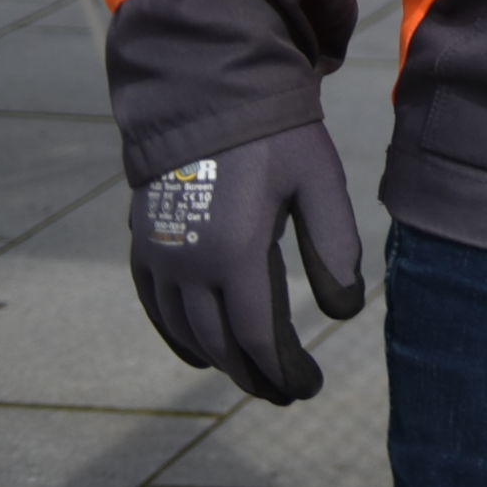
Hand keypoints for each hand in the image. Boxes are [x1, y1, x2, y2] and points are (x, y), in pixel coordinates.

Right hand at [128, 121, 365, 404]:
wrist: (206, 92)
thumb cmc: (274, 136)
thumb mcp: (318, 183)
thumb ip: (333, 247)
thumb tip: (342, 314)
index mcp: (234, 254)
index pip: (257, 338)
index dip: (284, 371)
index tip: (310, 388)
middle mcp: (187, 265)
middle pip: (220, 344)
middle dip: (255, 376)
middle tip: (288, 393)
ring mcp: (159, 257)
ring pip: (186, 332)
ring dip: (220, 362)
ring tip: (255, 377)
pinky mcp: (144, 243)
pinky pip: (156, 307)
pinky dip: (177, 337)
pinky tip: (200, 355)